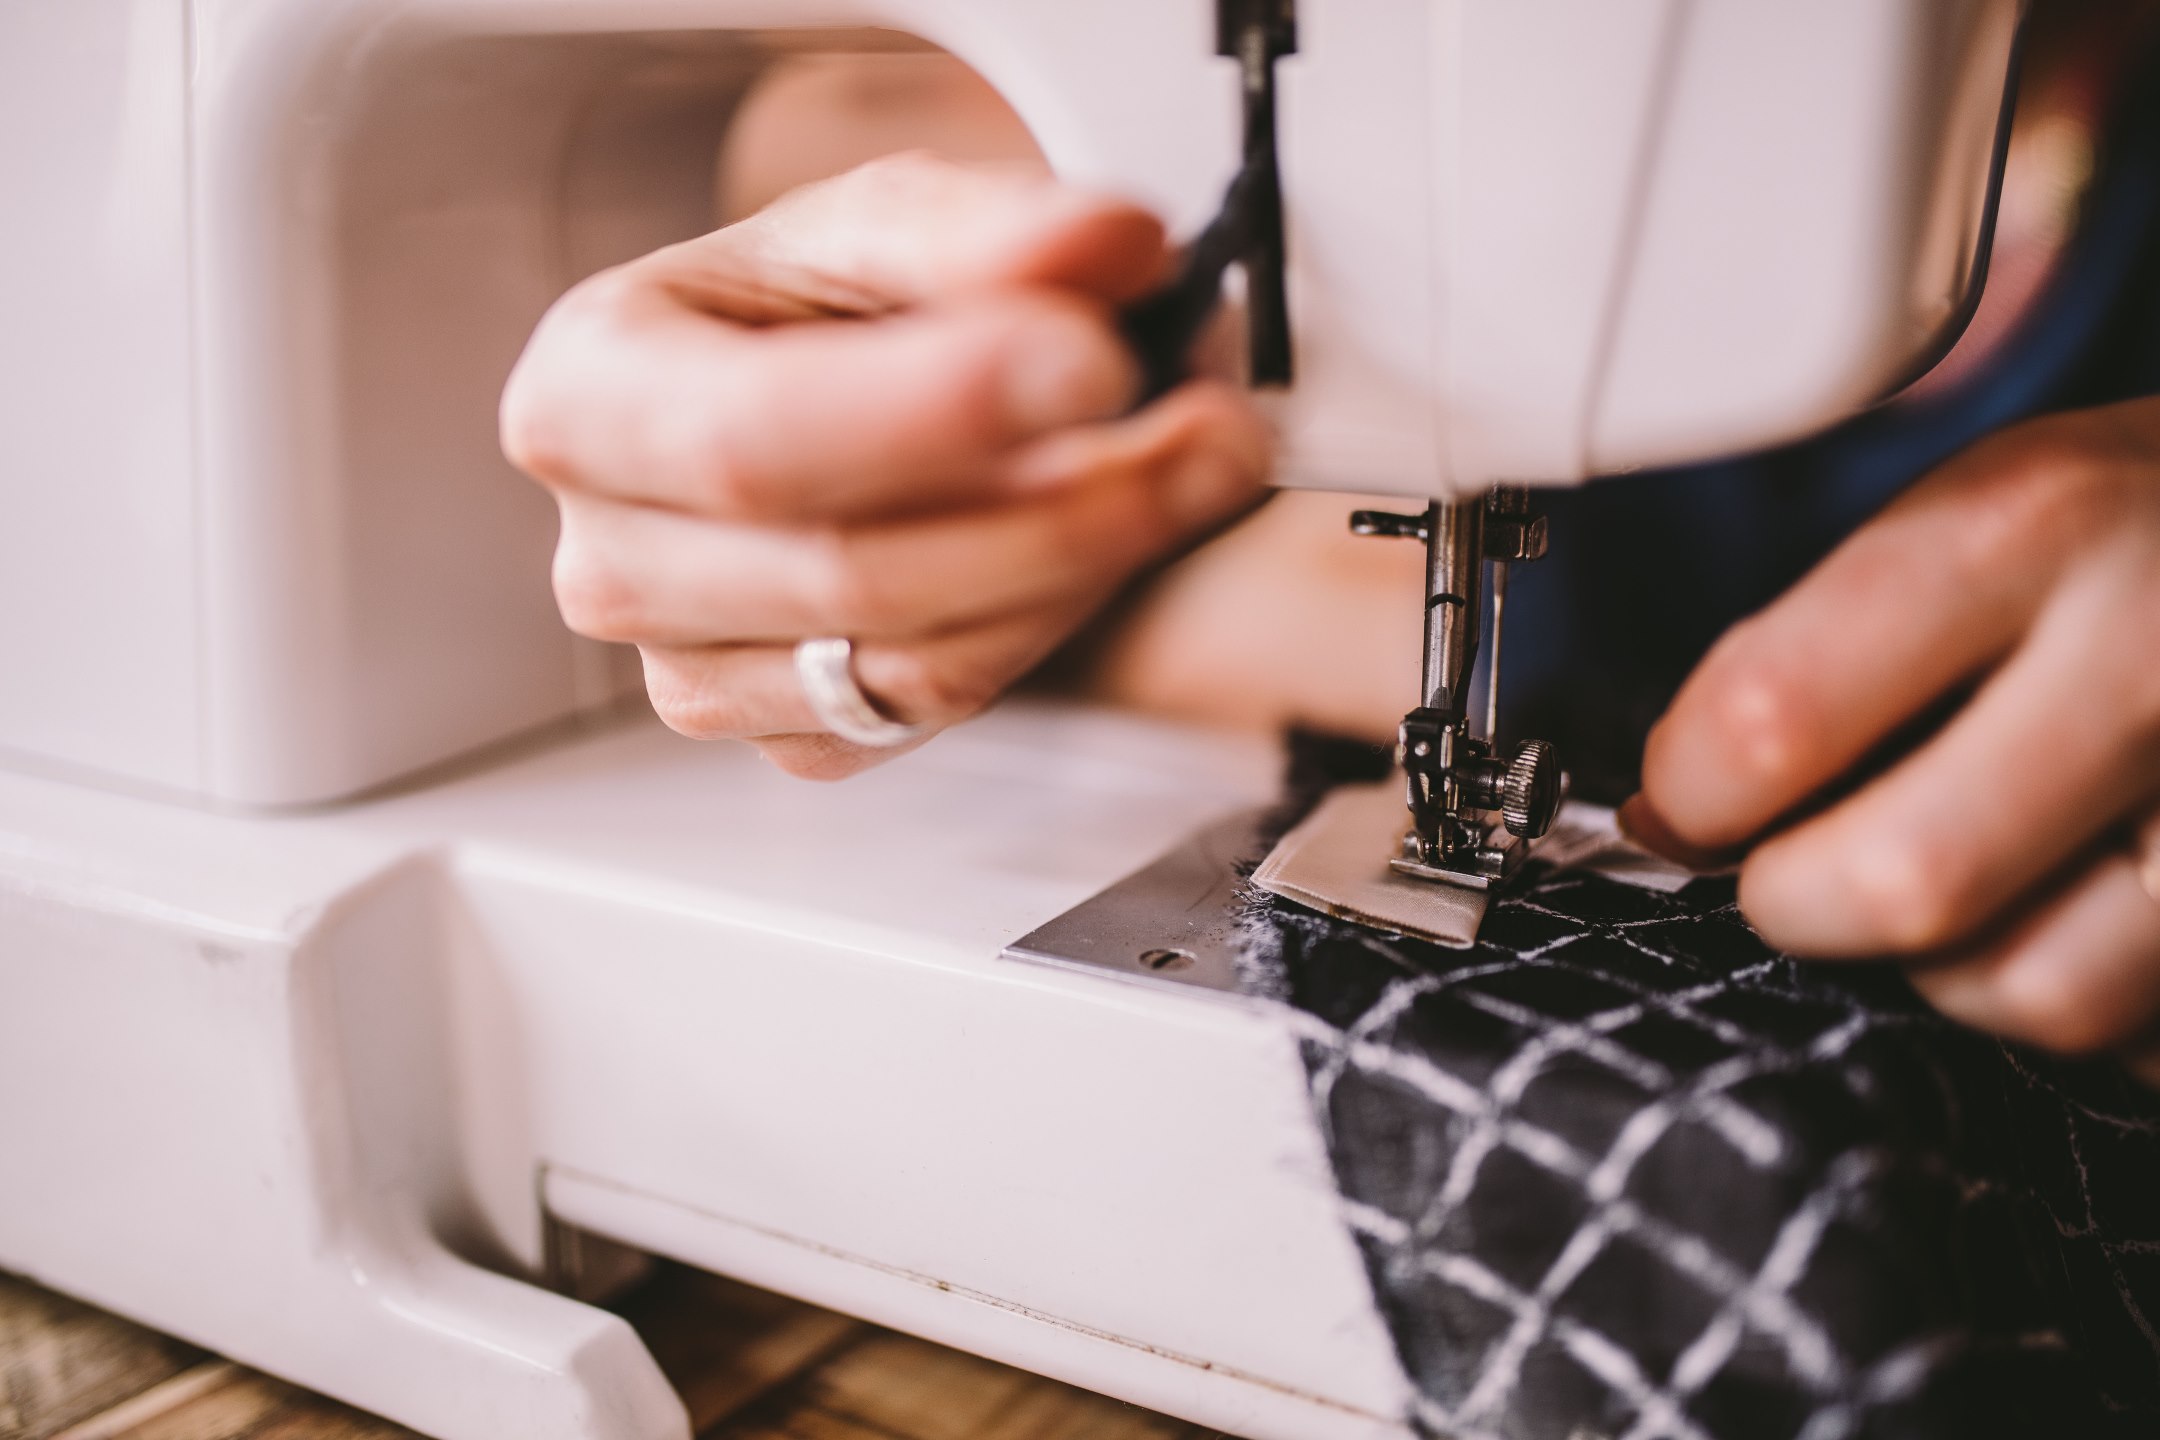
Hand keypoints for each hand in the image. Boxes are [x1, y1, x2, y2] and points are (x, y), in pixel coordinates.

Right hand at [500, 153, 1268, 778]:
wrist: (802, 395)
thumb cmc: (809, 311)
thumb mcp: (883, 225)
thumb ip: (989, 230)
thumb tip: (1104, 246)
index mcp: (589, 395)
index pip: (756, 433)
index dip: (936, 410)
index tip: (1092, 363)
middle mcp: (613, 556)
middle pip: (852, 571)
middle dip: (1065, 505)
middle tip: (1208, 430)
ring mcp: (692, 669)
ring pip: (915, 663)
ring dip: (1087, 572)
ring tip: (1190, 467)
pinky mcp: (787, 738)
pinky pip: (937, 714)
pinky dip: (1047, 630)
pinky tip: (1096, 546)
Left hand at [1625, 398, 2159, 1078]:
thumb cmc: (2118, 534)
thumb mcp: (1969, 512)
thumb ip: (1817, 651)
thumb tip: (1670, 821)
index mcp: (2025, 528)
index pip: (1774, 716)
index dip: (1692, 793)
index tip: (1684, 802)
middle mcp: (2148, 654)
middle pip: (1902, 883)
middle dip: (1799, 903)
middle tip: (1789, 872)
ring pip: (2034, 990)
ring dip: (1949, 970)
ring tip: (1959, 885)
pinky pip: (2140, 1034)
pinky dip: (2086, 999)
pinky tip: (2076, 910)